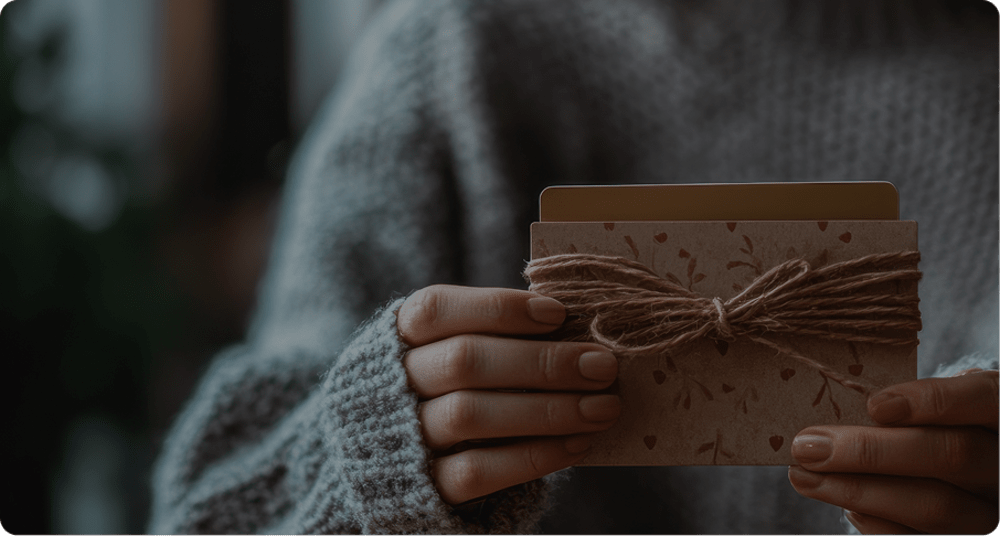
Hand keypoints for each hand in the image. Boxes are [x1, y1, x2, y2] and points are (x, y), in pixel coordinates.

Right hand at [396, 285, 619, 504]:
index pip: (437, 309)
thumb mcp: (457, 349)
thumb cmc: (450, 387)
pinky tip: (577, 444)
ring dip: (547, 410)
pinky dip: (533, 456)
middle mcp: (391, 383)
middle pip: (463, 361)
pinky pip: (477, 471)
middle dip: (541, 361)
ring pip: (470, 415)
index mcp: (399, 336)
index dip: (498, 308)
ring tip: (603, 407)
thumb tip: (579, 327)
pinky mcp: (424, 488)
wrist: (398, 463)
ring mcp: (403, 437)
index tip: (558, 313)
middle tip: (602, 365)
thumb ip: (500, 335)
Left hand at [789, 368, 998, 533]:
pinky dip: (876, 521)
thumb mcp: (916, 398)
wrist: (942, 454)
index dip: (932, 401)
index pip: (981, 398)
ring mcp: (987, 506)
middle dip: (871, 451)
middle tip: (809, 445)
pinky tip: (843, 504)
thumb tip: (827, 420)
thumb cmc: (918, 417)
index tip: (875, 405)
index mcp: (996, 410)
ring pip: (936, 506)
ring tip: (803, 475)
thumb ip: (890, 403)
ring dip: (858, 490)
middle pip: (952, 455)